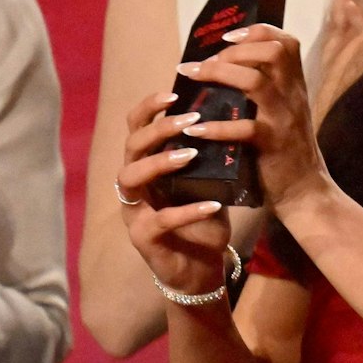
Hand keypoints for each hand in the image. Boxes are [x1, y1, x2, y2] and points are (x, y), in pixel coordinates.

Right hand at [114, 89, 232, 297]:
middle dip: (157, 128)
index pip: (136, 127)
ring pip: (130, 177)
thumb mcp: (209, 184)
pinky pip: (160, 220)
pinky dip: (187, 211)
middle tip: (188, 120)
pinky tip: (213, 205)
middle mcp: (134, 186)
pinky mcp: (143, 239)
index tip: (174, 93)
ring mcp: (133, 212)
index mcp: (147, 166)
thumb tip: (232, 119)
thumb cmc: (204, 222)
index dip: (149, 107)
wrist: (203, 269)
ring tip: (189, 155)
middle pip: (130, 146)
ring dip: (159, 162)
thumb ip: (210, 157)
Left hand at [182, 25, 329, 219]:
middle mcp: (293, 96)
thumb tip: (222, 70)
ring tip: (193, 79)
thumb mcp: (282, 113)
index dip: (255, 32)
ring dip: (219, 75)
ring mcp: (284, 119)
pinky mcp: (273, 145)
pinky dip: (215, 127)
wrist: (305, 191)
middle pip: (272, 52)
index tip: (227, 37)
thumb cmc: (285, 151)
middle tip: (205, 64)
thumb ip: (264, 91)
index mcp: (294, 85)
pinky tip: (193, 131)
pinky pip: (244, 129)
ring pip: (256, 82)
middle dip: (233, 51)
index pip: (284, 41)